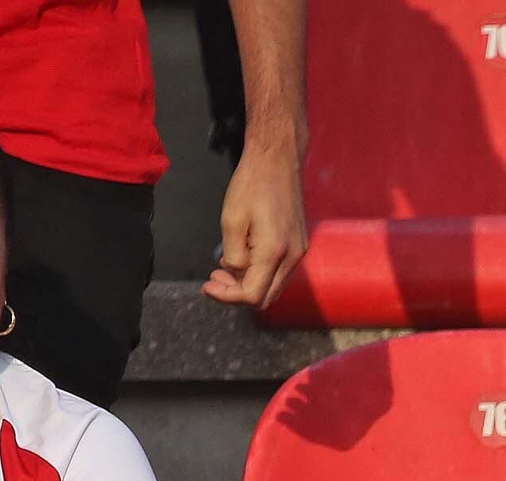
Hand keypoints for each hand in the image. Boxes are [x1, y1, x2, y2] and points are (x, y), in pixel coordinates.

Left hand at [204, 139, 306, 308]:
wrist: (278, 157)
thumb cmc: (253, 182)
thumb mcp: (231, 220)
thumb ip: (233, 255)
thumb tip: (234, 273)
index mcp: (274, 252)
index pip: (252, 295)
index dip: (227, 297)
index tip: (208, 287)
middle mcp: (292, 257)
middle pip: (265, 298)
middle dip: (236, 294)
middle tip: (215, 278)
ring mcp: (298, 252)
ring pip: (272, 288)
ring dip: (248, 284)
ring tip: (225, 266)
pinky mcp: (298, 245)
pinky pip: (279, 273)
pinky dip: (259, 273)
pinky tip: (244, 256)